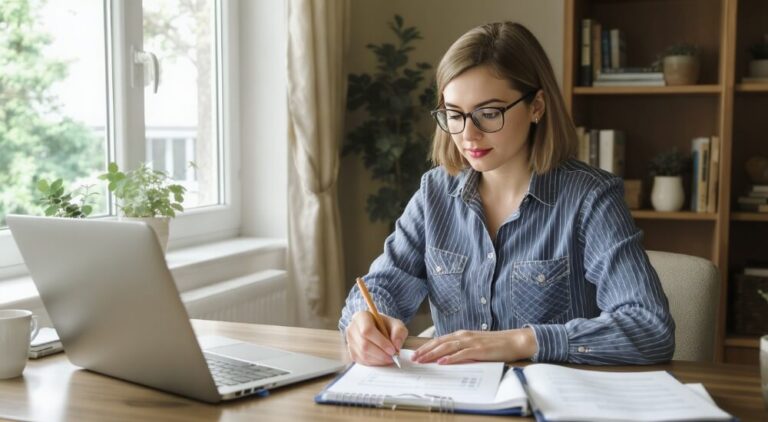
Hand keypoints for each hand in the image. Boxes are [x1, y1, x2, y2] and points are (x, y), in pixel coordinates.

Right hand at [345, 311, 407, 365]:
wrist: (378, 330)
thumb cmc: (386, 326)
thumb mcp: (396, 324)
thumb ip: (399, 332)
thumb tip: (396, 346)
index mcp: (361, 316)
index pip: (367, 330)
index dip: (380, 342)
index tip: (392, 350)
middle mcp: (352, 328)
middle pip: (364, 344)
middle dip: (381, 353)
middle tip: (393, 357)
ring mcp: (350, 341)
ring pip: (363, 354)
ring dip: (378, 359)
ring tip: (389, 358)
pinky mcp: (351, 352)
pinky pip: (362, 361)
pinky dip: (374, 362)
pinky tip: (382, 359)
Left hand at [411, 328, 537, 364]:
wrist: (513, 341)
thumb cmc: (495, 344)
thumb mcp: (474, 344)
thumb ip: (461, 348)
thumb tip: (447, 357)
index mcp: (462, 334)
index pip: (439, 340)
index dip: (426, 346)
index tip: (416, 353)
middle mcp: (464, 336)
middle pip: (440, 342)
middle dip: (425, 351)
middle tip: (414, 358)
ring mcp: (471, 342)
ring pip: (447, 347)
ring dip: (433, 354)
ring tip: (422, 360)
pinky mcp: (479, 350)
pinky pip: (461, 354)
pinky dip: (450, 358)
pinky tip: (442, 362)